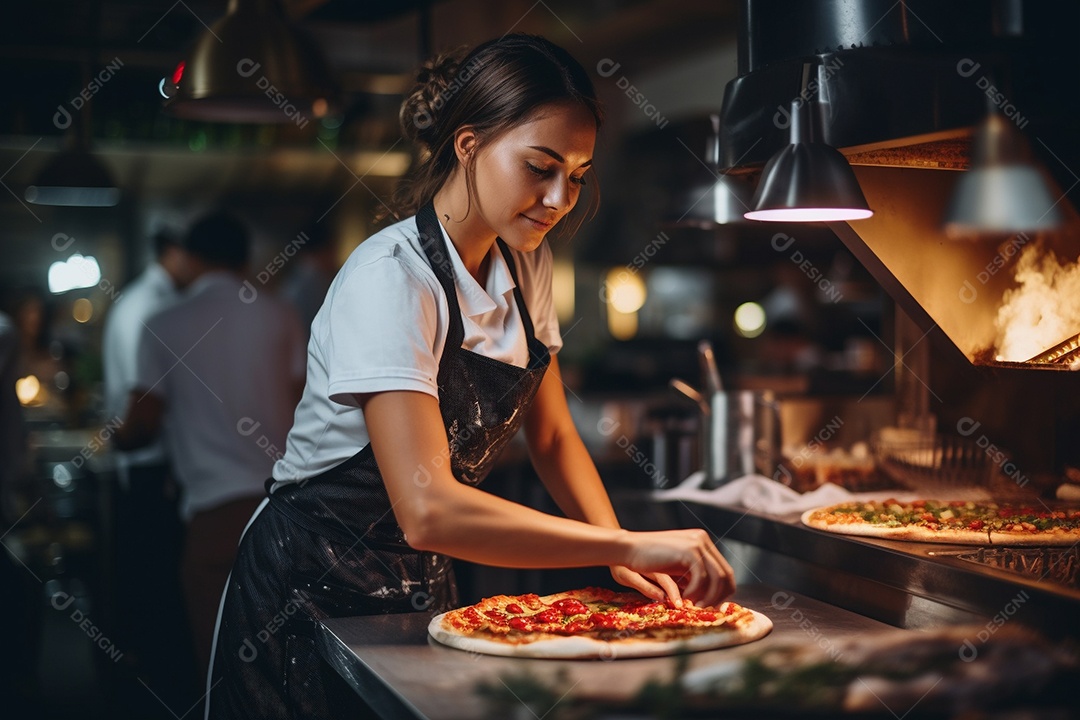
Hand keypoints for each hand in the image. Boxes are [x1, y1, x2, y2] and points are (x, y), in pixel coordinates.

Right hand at [620, 528, 735, 607]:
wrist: (628, 549)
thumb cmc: (648, 560)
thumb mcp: (676, 566)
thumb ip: (693, 574)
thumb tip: (712, 595)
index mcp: (702, 541)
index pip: (724, 570)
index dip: (722, 591)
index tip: (712, 606)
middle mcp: (703, 540)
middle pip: (726, 574)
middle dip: (719, 596)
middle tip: (706, 610)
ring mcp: (698, 544)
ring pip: (717, 578)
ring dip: (708, 596)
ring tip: (694, 607)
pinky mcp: (690, 551)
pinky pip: (702, 578)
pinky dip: (696, 592)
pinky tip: (684, 598)